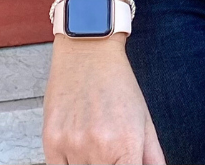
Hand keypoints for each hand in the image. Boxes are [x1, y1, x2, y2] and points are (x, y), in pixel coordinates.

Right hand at [42, 36, 164, 164]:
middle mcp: (99, 147)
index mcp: (126, 143)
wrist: (88, 50)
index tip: (122, 163)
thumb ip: (153, 157)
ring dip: (87, 163)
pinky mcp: (51, 141)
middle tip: (108, 149)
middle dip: (107, 163)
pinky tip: (76, 142)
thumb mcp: (144, 119)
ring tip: (92, 139)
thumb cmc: (117, 82)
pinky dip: (68, 162)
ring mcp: (72, 145)